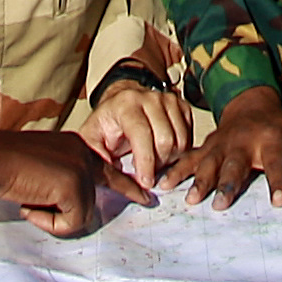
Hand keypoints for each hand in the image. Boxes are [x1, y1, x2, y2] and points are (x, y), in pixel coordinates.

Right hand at [0, 128, 122, 237]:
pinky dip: (50, 223)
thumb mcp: (41, 172)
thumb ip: (61, 183)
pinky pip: (71, 222)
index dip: (127, 187)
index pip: (108, 171)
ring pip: (81, 215)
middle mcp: (84, 154)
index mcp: (76, 147)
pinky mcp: (75, 184)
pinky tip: (30, 206)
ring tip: (27, 201)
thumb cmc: (6, 167)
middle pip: (91, 200)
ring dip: (52, 218)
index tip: (145, 198)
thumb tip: (74, 214)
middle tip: (33, 206)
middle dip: (65, 214)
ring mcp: (82, 168)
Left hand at [77, 70, 199, 186]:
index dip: (146, 162)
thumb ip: (98, 157)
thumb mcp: (92, 139)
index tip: (146, 183)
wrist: (121, 101)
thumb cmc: (108, 122)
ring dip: (170, 160)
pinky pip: (189, 137)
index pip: (142, 134)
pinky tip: (166, 155)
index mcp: (126, 104)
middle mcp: (150, 98)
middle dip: (158, 165)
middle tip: (148, 174)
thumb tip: (113, 176)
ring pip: (181, 140)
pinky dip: (181, 152)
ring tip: (155, 163)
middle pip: (165, 140)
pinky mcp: (181, 106)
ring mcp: (169, 100)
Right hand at [160, 89, 281, 206]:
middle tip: (222, 205)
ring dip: (200, 181)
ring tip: (191, 200)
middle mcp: (243, 141)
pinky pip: (189, 159)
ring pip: (209, 163)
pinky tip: (163, 185)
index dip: (278, 180)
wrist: (251, 103)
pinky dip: (176, 171)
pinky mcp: (206, 147)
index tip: (279, 201)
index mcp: (270, 139)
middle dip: (228, 183)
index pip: (275, 161)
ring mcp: (221, 144)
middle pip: (235, 164)